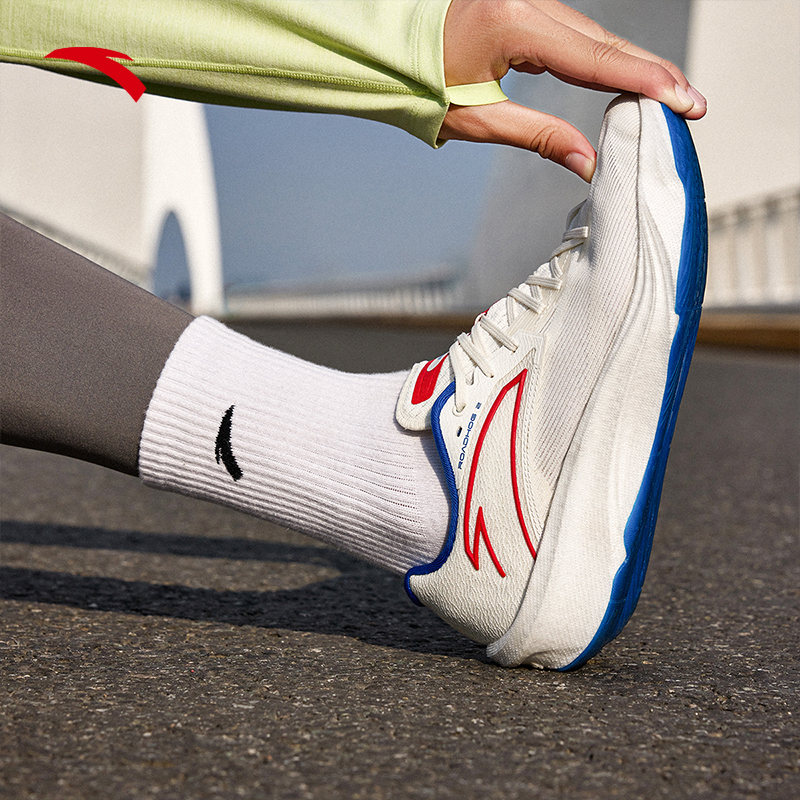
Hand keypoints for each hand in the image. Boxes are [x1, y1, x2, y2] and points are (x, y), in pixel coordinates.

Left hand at [440, 0, 706, 180]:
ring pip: (594, 32)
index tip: (684, 100)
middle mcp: (526, 0)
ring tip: (671, 94)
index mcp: (511, 22)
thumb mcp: (476, 119)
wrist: (385, 49)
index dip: (643, 80)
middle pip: (603, 39)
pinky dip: (605, 55)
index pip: (593, 56)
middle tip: (694, 102)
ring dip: (632, 63)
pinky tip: (628, 75)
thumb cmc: (418, 85)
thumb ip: (537, 136)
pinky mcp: (524, 7)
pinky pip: (576, 31)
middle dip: (650, 72)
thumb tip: (589, 162)